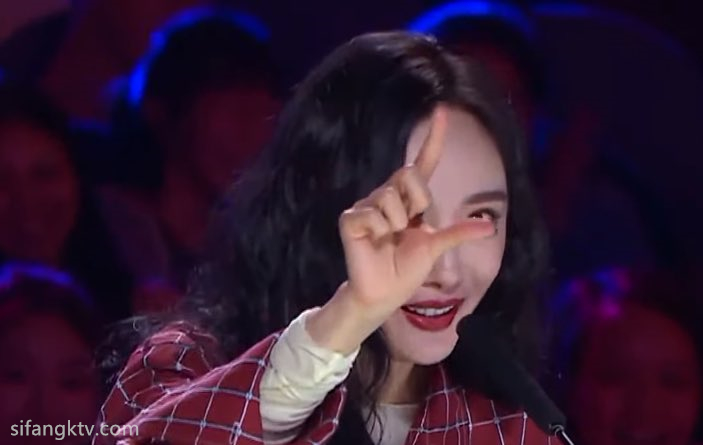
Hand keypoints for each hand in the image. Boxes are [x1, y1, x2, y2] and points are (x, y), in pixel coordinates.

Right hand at [337, 106, 496, 317]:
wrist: (383, 293)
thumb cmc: (406, 269)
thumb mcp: (436, 246)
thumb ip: (458, 232)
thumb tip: (489, 226)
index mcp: (409, 199)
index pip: (422, 163)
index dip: (433, 138)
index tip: (442, 110)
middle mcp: (387, 195)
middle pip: (409, 174)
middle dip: (417, 201)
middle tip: (408, 226)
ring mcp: (367, 206)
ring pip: (391, 197)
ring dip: (397, 224)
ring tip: (388, 239)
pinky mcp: (351, 219)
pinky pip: (373, 215)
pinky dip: (379, 232)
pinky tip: (373, 242)